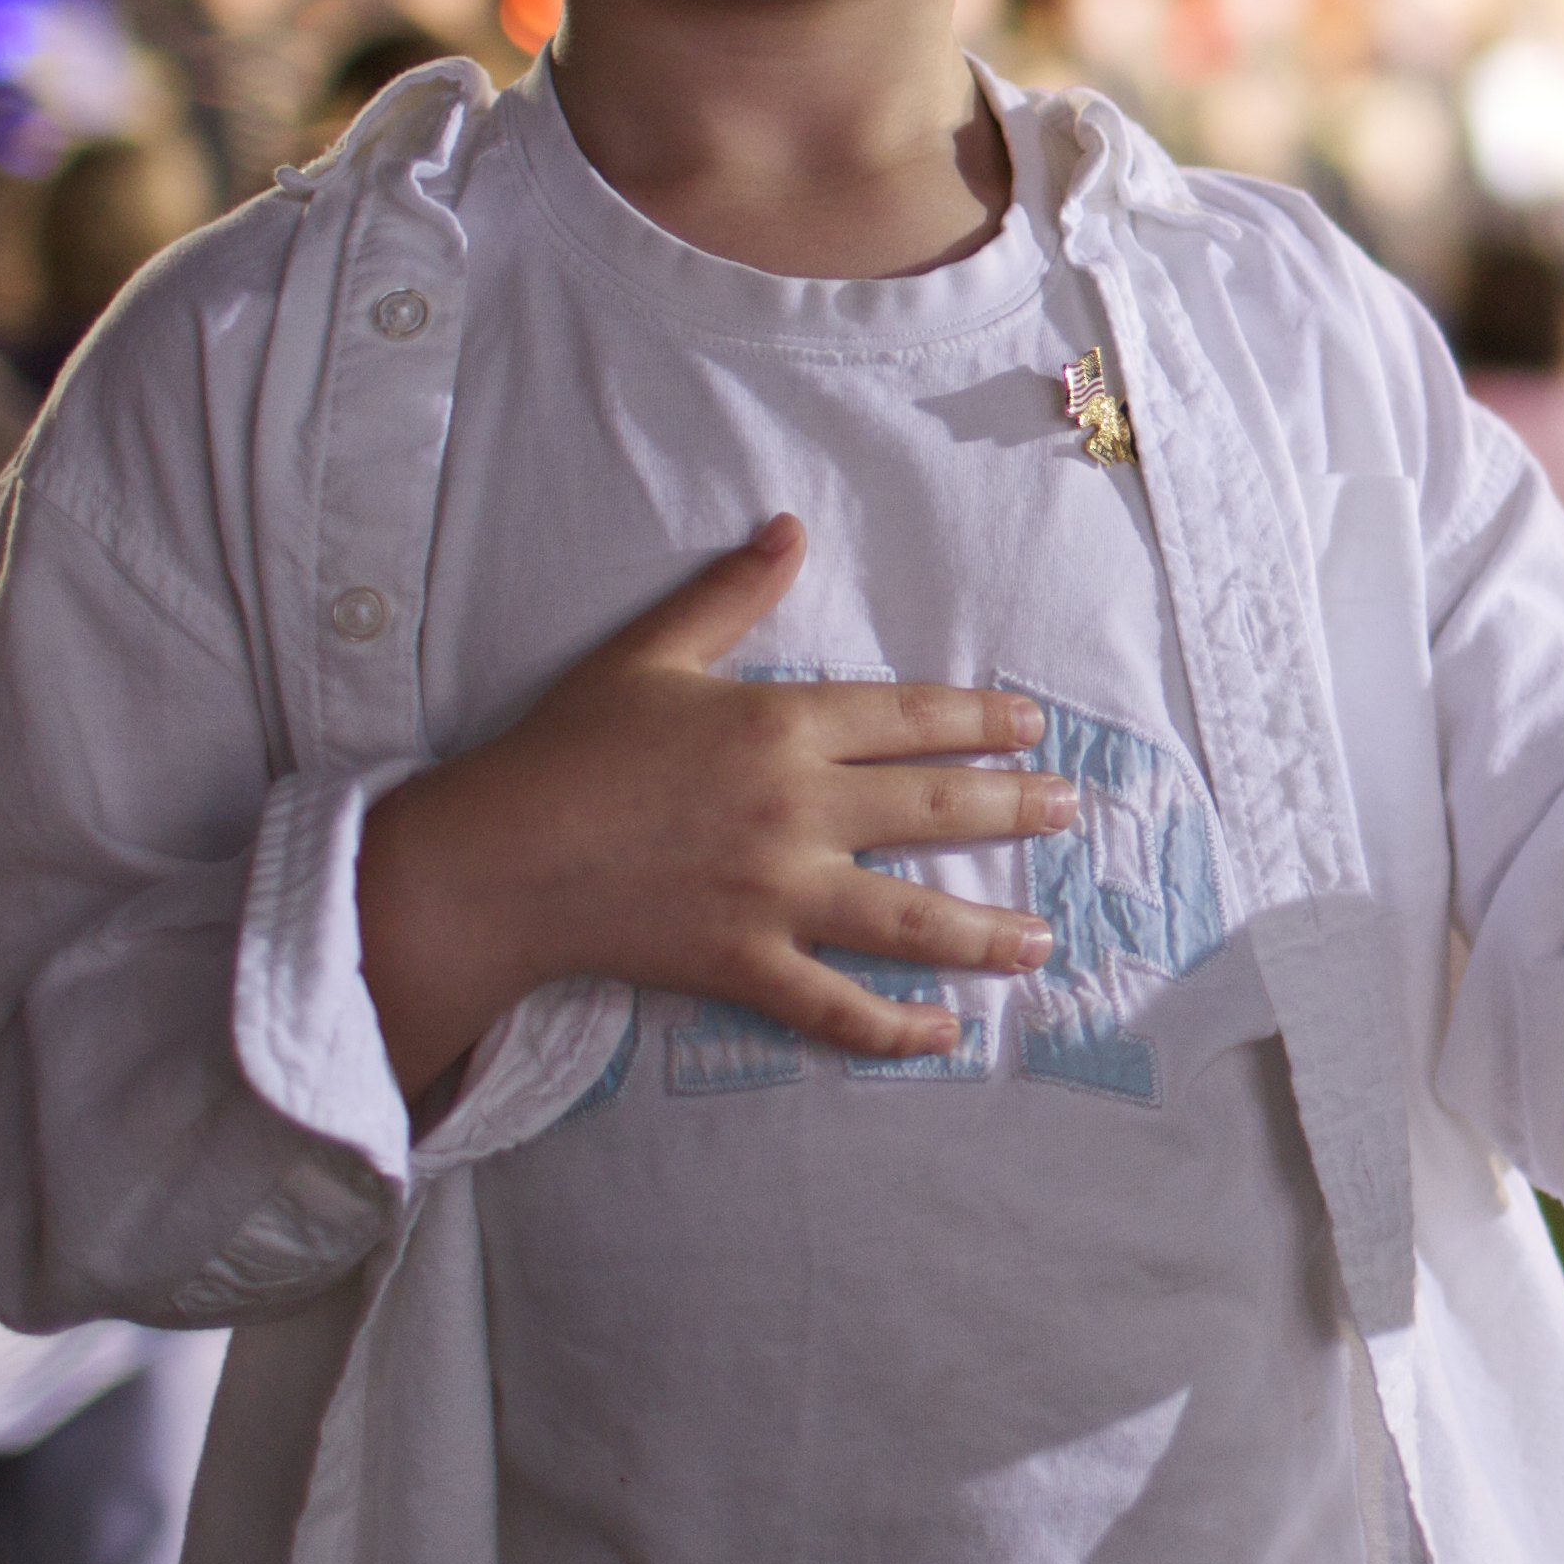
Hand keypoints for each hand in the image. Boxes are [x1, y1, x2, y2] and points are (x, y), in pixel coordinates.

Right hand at [352, 517, 1064, 1101]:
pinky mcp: (742, 964)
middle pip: (931, 812)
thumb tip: (789, 529)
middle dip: (1011, 811)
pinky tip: (946, 1033)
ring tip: (1040, 940)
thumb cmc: (566, 749)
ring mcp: (774, 894)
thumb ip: (729, 594)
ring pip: (907, 918)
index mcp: (780, 726)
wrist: (495, 858)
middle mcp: (795, 809)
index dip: (981, 721)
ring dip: (983, 932)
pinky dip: (894, 1026)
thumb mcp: (648, 654)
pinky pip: (834, 1006)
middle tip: (1068, 812)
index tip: (1031, 726)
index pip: (911, 718)